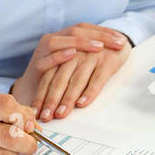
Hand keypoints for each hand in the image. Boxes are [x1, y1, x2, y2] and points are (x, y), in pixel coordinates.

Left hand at [14, 24, 129, 120]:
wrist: (119, 38)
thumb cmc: (93, 53)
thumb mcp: (75, 59)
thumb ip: (62, 74)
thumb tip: (49, 102)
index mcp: (63, 52)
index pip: (48, 76)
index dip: (41, 94)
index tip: (35, 111)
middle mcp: (75, 53)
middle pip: (59, 79)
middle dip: (51, 100)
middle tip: (46, 116)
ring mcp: (91, 56)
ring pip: (76, 80)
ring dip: (67, 99)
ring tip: (61, 114)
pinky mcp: (108, 60)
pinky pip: (97, 78)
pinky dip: (89, 92)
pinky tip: (82, 103)